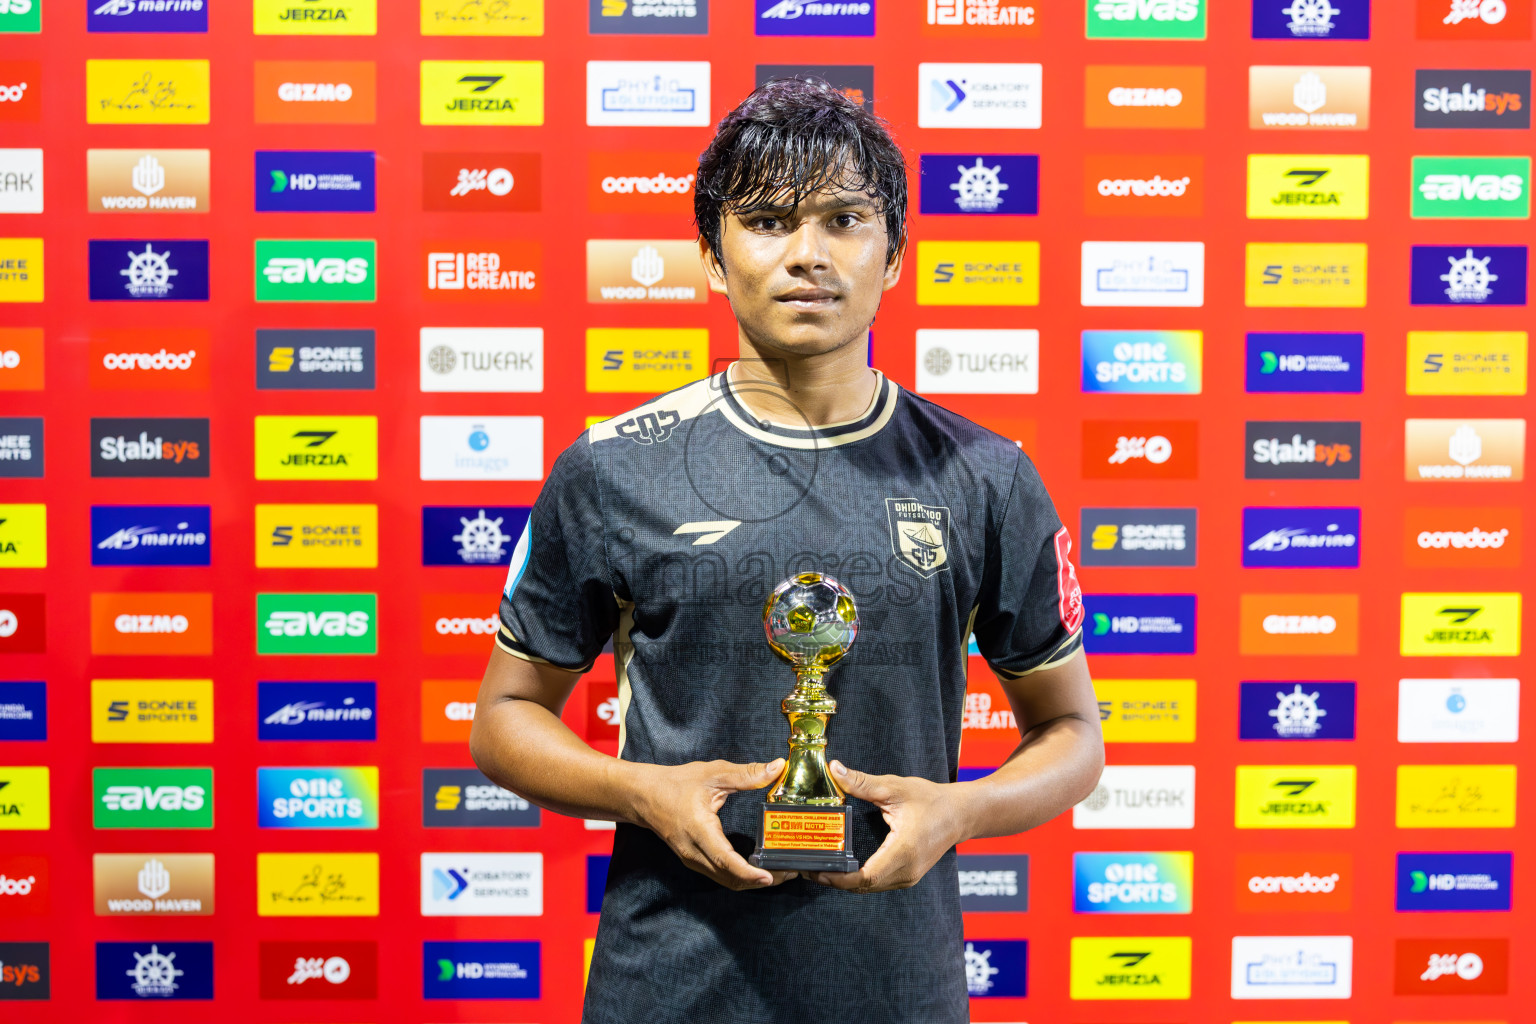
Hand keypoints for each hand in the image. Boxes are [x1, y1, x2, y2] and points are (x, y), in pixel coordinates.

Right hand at [633, 757, 798, 890]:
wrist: (644, 796)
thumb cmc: (676, 783)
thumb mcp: (713, 774)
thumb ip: (747, 774)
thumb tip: (778, 767)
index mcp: (699, 830)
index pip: (725, 860)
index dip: (748, 872)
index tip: (769, 876)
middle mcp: (694, 852)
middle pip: (730, 878)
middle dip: (760, 880)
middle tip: (789, 871)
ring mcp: (692, 860)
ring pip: (726, 881)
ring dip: (752, 881)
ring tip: (779, 871)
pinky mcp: (694, 861)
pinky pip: (720, 876)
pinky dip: (740, 876)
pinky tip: (757, 868)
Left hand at [808, 761, 964, 893]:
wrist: (960, 814)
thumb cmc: (931, 800)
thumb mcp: (895, 788)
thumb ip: (863, 783)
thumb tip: (835, 770)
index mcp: (904, 851)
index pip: (867, 876)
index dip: (840, 878)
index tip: (818, 870)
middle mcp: (907, 871)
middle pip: (864, 886)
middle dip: (834, 880)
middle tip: (806, 868)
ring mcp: (908, 876)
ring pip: (870, 888)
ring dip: (844, 882)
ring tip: (819, 868)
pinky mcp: (907, 875)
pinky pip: (878, 883)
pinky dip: (858, 879)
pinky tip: (841, 868)